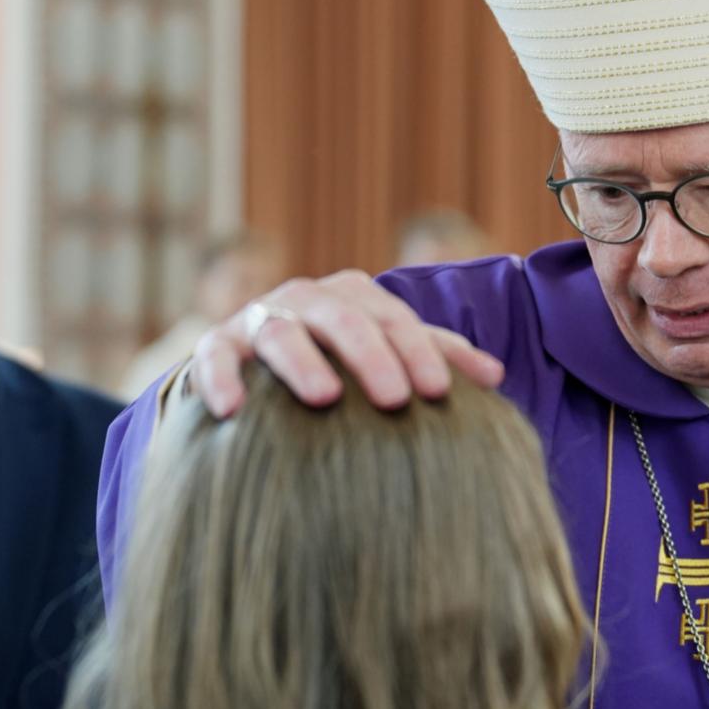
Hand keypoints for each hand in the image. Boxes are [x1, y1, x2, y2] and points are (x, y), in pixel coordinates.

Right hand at [190, 271, 504, 416]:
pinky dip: (220, 379)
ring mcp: (258, 318)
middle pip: (343, 318)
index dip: (419, 351)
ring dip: (303, 362)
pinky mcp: (216, 347)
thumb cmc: (340, 363)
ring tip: (326, 397)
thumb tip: (496, 374)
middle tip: (395, 398)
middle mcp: (306, 299)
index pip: (393, 318)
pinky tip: (234, 411)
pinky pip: (212, 357)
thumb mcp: (387, 355)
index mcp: (353, 296)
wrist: (258, 369)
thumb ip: (436, 358)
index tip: (440, 393)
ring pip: (281, 331)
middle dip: (371, 355)